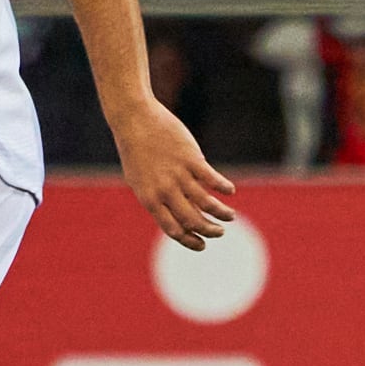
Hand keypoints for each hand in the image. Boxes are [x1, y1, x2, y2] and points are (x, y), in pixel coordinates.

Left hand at [111, 97, 237, 247]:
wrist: (134, 120)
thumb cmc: (136, 152)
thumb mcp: (141, 181)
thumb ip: (159, 199)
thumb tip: (180, 213)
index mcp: (150, 200)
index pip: (173, 230)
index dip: (190, 241)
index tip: (203, 245)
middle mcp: (165, 191)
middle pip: (193, 221)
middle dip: (209, 231)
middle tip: (220, 232)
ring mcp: (179, 175)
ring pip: (207, 203)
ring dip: (221, 213)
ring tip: (230, 216)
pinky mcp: (191, 159)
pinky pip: (212, 179)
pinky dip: (223, 188)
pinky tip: (229, 191)